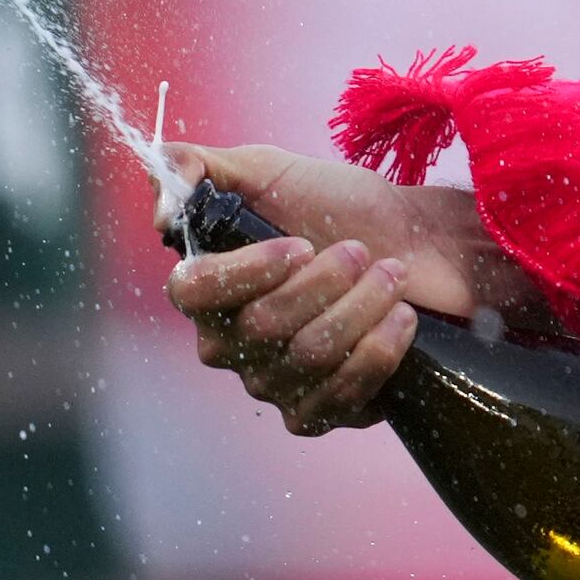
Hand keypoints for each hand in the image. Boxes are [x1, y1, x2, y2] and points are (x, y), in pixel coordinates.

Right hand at [161, 141, 531, 432]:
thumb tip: (161, 208)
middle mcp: (231, 344)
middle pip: (261, 326)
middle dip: (326, 281)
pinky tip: (401, 318)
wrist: (419, 241)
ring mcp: (274, 382)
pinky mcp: (320, 411)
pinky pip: (336, 398)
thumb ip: (196, 168)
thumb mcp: (266, 169)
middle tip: (361, 252)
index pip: (193, 293)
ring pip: (308, 356)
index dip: (245, 271)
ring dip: (361, 307)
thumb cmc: (340, 206)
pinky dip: (377, 352)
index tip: (301, 245)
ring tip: (391, 275)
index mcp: (210, 288)